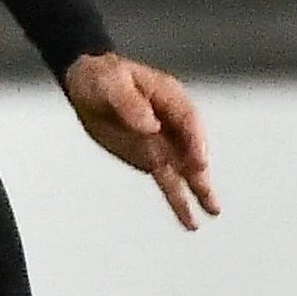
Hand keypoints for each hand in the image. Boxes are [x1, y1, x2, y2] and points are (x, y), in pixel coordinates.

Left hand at [63, 51, 217, 230]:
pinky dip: (178, 198)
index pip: (188, 120)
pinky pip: (168, 179)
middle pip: (192, 148)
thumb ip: (130, 102)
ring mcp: (164, 141)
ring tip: (211, 211)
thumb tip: (151, 124)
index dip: (195, 141)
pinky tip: (189, 218)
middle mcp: (172, 121)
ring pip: (184, 169)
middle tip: (206, 192)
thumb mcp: (111, 82)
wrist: (85, 85)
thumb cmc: (101, 77)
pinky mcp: (151, 158)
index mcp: (168, 97)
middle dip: (199, 170)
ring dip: (197, 190)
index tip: (198, 161)